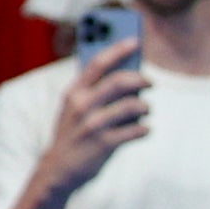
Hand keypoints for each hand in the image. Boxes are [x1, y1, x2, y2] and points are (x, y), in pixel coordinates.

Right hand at [32, 31, 150, 196]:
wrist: (59, 169)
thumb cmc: (74, 131)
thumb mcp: (75, 106)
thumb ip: (96, 88)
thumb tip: (131, 72)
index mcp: (73, 92)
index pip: (97, 63)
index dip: (117, 49)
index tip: (135, 40)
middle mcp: (81, 106)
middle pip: (119, 82)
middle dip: (140, 79)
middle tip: (150, 83)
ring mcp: (93, 126)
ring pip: (132, 106)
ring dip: (145, 107)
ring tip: (145, 110)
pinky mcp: (104, 145)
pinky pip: (136, 131)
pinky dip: (144, 129)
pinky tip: (143, 130)